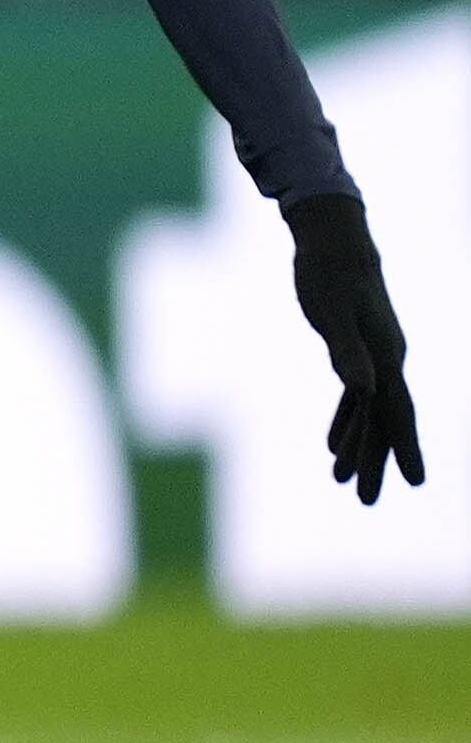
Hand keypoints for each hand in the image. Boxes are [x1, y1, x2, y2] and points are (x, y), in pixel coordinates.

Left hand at [287, 192, 423, 503]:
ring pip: (369, 412)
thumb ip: (347, 352)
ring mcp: (375, 356)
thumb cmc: (328, 273)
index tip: (413, 482)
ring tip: (343, 482)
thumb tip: (362, 388)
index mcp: (387, 356)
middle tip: (367, 501)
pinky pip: (356, 396)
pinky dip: (347, 421)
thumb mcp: (331, 313)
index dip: (405, 448)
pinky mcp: (357, 350)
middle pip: (384, 420)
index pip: (397, 412)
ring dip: (359, 447)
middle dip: (377, 461)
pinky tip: (334, 444)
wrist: (333, 241)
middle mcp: (388, 361)